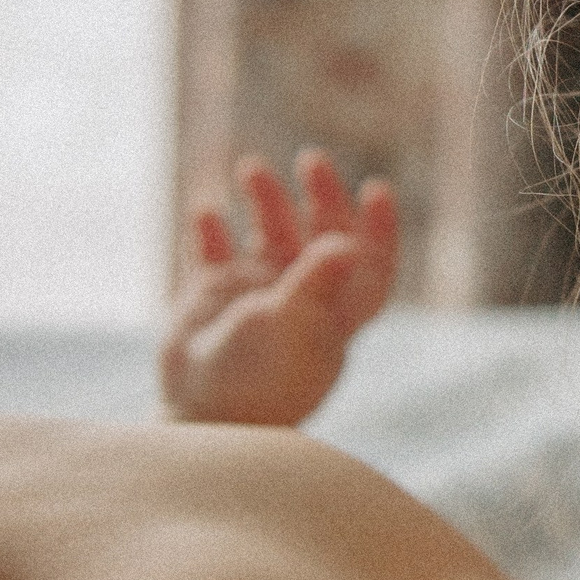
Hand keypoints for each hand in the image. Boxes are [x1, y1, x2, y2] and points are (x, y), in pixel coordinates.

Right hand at [163, 149, 398, 426]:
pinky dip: (211, 231)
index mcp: (336, 315)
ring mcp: (257, 298)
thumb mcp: (289, 328)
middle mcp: (303, 302)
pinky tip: (206, 210)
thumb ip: (314, 284)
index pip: (370, 267)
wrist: (200, 417)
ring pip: (269, 236)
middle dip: (321, 198)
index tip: (376, 189)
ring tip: (250, 168)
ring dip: (266, 200)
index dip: (379, 229)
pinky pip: (215, 254)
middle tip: (311, 161)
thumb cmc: (256, 380)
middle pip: (322, 238)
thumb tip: (346, 244)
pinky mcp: (214, 300)